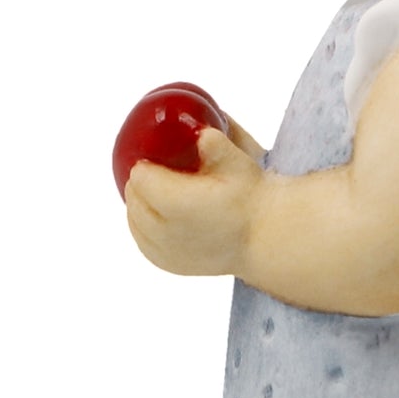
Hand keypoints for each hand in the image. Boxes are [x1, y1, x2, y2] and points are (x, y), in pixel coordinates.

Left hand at [125, 125, 263, 277]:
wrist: (265, 237)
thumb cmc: (252, 197)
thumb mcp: (237, 162)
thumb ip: (214, 142)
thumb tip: (199, 132)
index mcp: (175, 201)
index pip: (140, 175)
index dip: (148, 162)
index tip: (159, 157)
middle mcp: (164, 230)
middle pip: (133, 197)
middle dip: (143, 182)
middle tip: (159, 171)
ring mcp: (163, 250)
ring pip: (133, 219)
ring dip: (141, 204)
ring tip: (157, 192)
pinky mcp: (168, 264)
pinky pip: (142, 240)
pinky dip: (144, 226)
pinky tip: (157, 216)